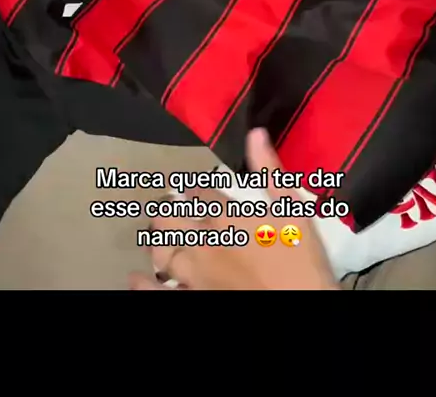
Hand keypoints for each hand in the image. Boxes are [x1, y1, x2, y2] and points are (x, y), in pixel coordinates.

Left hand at [129, 128, 338, 290]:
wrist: (297, 303)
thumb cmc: (301, 261)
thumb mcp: (294, 211)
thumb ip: (271, 174)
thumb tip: (255, 133)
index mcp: (226, 216)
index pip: (201, 195)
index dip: (195, 190)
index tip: (191, 189)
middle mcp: (204, 242)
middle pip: (173, 219)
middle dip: (168, 209)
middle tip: (167, 205)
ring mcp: (195, 274)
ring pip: (164, 252)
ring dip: (158, 240)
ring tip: (156, 232)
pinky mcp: (195, 297)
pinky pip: (162, 293)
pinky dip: (144, 286)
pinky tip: (134, 278)